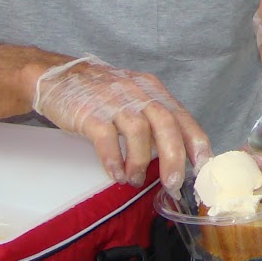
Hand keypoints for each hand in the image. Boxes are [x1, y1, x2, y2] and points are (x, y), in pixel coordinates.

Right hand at [32, 55, 209, 190]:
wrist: (58, 77)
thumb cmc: (100, 93)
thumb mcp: (134, 97)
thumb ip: (153, 120)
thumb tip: (174, 155)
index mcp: (153, 91)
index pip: (182, 117)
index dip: (196, 142)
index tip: (203, 166)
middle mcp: (137, 93)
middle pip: (165, 125)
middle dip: (173, 158)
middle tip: (173, 183)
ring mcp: (113, 101)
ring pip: (138, 133)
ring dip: (140, 163)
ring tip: (135, 179)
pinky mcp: (89, 112)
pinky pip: (106, 139)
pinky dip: (114, 160)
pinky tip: (116, 173)